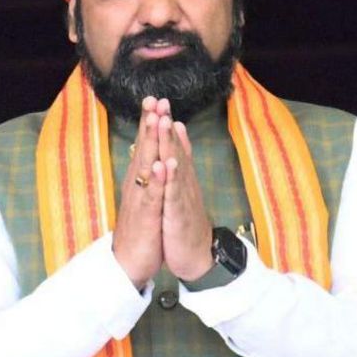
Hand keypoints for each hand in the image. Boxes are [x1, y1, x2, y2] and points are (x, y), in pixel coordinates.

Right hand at [112, 97, 168, 288]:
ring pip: (146, 165)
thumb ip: (146, 179)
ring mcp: (140, 199)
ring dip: (151, 142)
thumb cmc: (139, 232)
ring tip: (156, 120)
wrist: (128, 264)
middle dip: (148, 123)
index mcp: (138, 181)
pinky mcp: (146, 216)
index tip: (154, 100)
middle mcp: (136, 185)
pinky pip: (151, 194)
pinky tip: (160, 163)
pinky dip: (156, 178)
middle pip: (143, 148)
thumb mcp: (144, 201)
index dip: (148, 123)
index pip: (144, 146)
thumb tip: (148, 158)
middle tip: (153, 98)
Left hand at [157, 108, 213, 280]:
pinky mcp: (178, 215)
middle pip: (174, 150)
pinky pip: (173, 194)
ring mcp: (182, 198)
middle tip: (161, 101)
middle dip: (166, 125)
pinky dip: (170, 179)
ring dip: (169, 144)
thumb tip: (177, 137)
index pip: (171, 147)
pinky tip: (166, 163)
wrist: (198, 256)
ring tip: (165, 122)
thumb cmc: (186, 222)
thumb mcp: (181, 191)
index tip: (158, 101)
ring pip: (175, 167)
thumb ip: (180, 164)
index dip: (165, 124)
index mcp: (180, 178)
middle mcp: (183, 184)